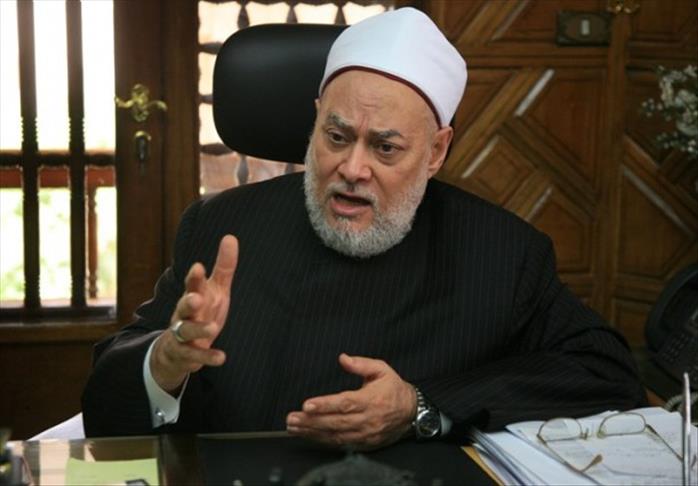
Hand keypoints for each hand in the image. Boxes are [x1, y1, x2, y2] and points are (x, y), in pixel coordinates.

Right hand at [150, 235, 237, 392]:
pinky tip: (222, 358)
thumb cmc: (202, 311)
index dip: (194, 277)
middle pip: (183, 306)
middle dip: (188, 301)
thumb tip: (231, 237)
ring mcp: (182, 334)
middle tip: (197, 298)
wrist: (178, 348)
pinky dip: (208, 357)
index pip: (192, 284)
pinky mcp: (186, 354)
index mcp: (193, 295)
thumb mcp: (216, 290)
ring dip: (198, 329)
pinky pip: (195, 356)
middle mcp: (184, 314)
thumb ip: (224, 267)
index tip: (198, 267)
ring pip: (185, 330)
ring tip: (213, 328)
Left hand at [286, 353, 416, 449]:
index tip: (307, 405)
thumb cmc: (394, 389)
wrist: (412, 413)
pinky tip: (309, 436)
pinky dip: (323, 441)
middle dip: (311, 421)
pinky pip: (341, 444)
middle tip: (291, 418)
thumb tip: (342, 358)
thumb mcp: (382, 369)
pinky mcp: (364, 444)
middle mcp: (367, 419)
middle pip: (335, 422)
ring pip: (335, 435)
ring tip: (293, 428)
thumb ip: (361, 364)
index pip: (344, 403)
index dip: (324, 405)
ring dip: (313, 432)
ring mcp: (365, 434)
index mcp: (370, 400)